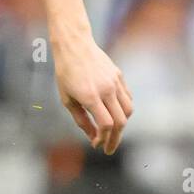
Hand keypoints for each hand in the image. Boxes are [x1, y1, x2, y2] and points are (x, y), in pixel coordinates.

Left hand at [53, 35, 132, 153]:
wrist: (75, 45)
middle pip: (120, 121)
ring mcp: (115, 82)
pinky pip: (127, 98)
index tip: (96, 145)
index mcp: (90, 96)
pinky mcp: (119, 76)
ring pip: (128, 110)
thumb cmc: (66, 73)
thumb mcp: (67, 99)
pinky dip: (124, 110)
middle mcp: (106, 89)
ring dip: (122, 125)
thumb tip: (93, 138)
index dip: (103, 138)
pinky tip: (115, 115)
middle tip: (109, 148)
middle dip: (115, 138)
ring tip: (112, 132)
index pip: (105, 124)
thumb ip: (81, 120)